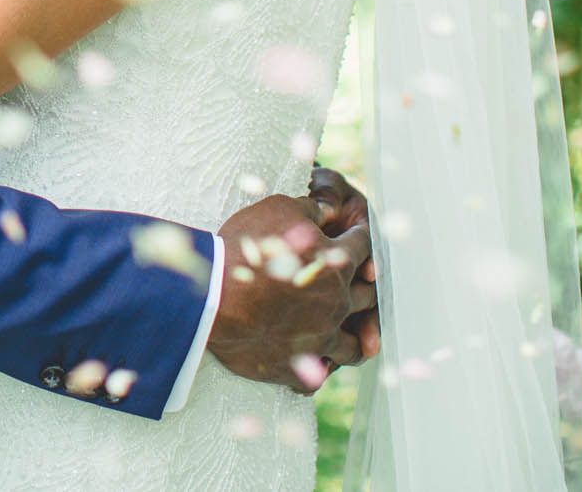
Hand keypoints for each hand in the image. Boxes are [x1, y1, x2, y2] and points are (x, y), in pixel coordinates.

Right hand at [207, 193, 376, 393]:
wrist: (213, 296)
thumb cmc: (244, 248)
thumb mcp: (278, 209)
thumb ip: (311, 208)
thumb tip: (328, 210)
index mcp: (337, 262)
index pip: (363, 246)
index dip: (361, 237)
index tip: (356, 237)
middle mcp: (338, 302)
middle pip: (368, 296)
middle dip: (365, 287)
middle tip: (362, 284)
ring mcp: (321, 337)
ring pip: (355, 343)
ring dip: (355, 336)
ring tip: (352, 334)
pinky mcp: (299, 366)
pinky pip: (320, 374)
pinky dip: (320, 368)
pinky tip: (316, 362)